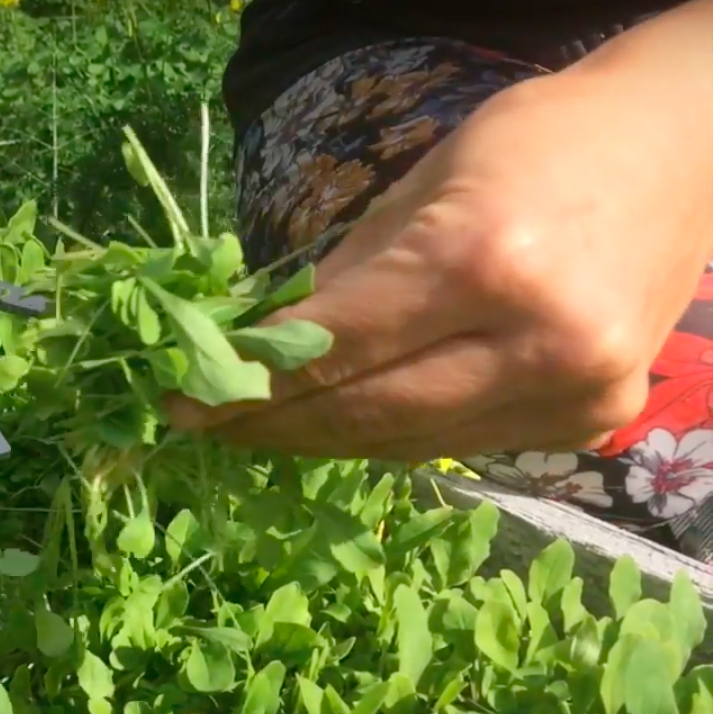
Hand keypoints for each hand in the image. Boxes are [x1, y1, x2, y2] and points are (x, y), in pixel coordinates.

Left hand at [165, 72, 712, 460]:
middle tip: (203, 425)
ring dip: (324, 438)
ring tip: (257, 428)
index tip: (179, 399)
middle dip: (272, 424)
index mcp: (486, 260)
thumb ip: (345, 276)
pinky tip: (341, 422)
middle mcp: (540, 342)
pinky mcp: (593, 420)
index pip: (335, 348)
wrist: (684, 149)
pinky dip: (393, 433)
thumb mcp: (421, 185)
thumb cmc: (539, 142)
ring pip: (410, 442)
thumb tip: (262, 344)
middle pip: (367, 413)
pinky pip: (461, 441)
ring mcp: (577, 393)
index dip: (248, 382)